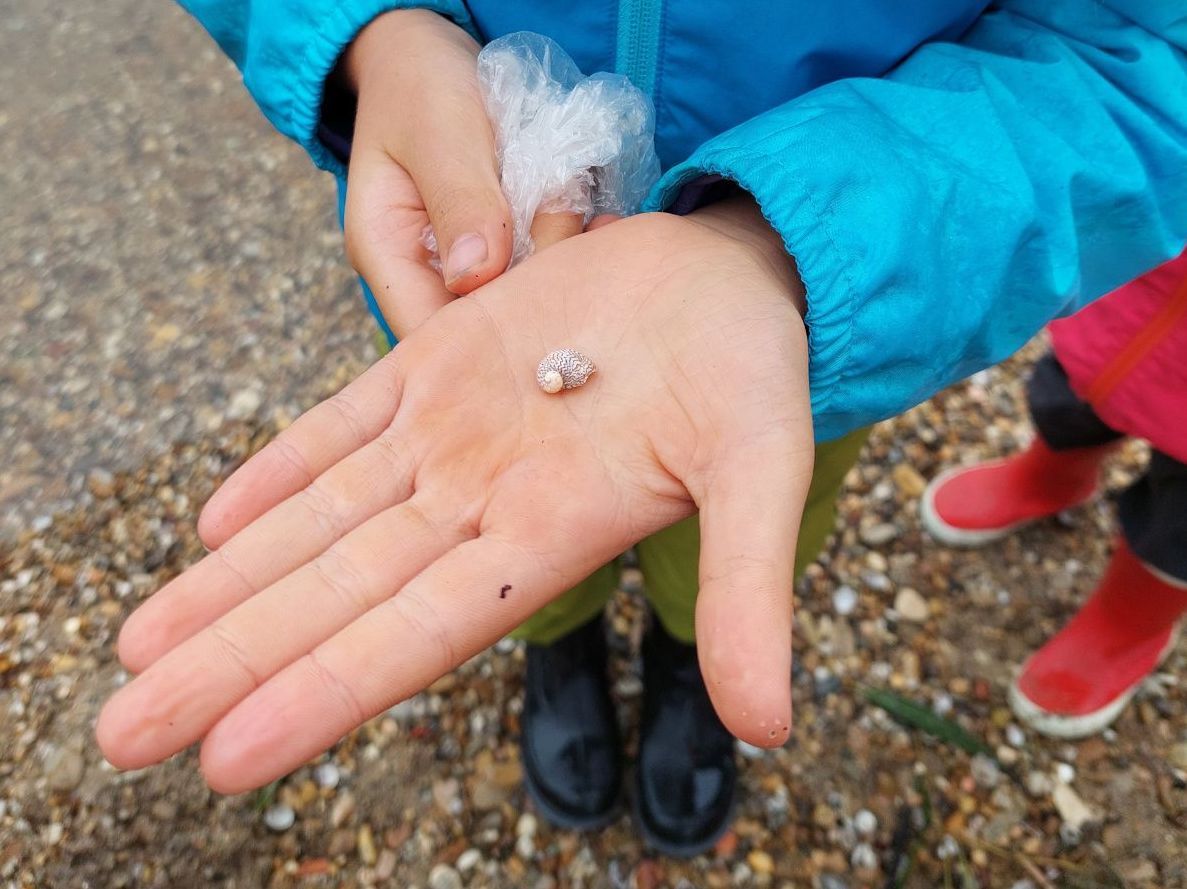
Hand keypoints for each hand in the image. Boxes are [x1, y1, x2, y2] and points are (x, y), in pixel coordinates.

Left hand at [97, 201, 812, 792]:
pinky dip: (275, 472)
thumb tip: (770, 727)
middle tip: (123, 732)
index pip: (413, 634)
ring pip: (318, 521)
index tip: (223, 759)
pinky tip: (208, 523)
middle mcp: (481, 500)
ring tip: (136, 645)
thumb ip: (748, 590)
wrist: (729, 271)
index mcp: (546, 535)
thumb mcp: (761, 471)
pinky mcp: (437, 363)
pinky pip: (339, 427)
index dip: (320, 693)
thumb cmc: (754, 369)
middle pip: (334, 594)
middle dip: (230, 661)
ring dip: (229, 582)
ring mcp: (450, 433)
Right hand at [341, 10, 588, 337]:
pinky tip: (599, 219)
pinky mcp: (502, 251)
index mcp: (388, 256)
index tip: (546, 310)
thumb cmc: (421, 85)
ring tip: (587, 214)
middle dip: (539, 294)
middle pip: (484, 328)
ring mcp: (467, 266)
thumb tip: (476, 276)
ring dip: (561, 260)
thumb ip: (459, 200)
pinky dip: (570, 242)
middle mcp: (424, 275)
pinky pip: (542, 266)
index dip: (486, 343)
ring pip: (522, 299)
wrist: (428, 56)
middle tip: (578, 242)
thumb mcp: (439, 132)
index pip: (429, 336)